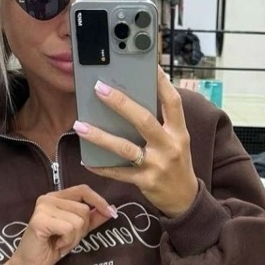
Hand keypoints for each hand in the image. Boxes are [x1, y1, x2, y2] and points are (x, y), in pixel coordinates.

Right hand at [4, 185, 115, 264]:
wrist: (30, 264)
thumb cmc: (53, 246)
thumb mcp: (77, 231)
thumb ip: (92, 219)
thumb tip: (111, 210)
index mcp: (57, 197)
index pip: (83, 190)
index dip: (99, 200)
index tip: (111, 213)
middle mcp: (48, 198)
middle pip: (84, 209)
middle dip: (82, 229)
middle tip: (68, 239)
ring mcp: (43, 208)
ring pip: (78, 221)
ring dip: (74, 238)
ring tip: (61, 242)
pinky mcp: (40, 220)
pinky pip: (69, 229)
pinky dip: (67, 241)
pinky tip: (56, 245)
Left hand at [74, 67, 198, 217]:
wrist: (185, 199)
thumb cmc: (177, 163)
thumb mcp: (177, 140)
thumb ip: (161, 122)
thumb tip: (134, 98)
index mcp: (179, 132)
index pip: (173, 102)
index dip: (162, 83)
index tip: (149, 65)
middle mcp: (169, 146)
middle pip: (144, 121)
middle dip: (120, 103)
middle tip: (99, 88)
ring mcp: (157, 165)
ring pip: (125, 148)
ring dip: (101, 137)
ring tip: (80, 125)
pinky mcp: (145, 182)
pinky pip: (119, 172)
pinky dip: (102, 166)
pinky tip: (87, 160)